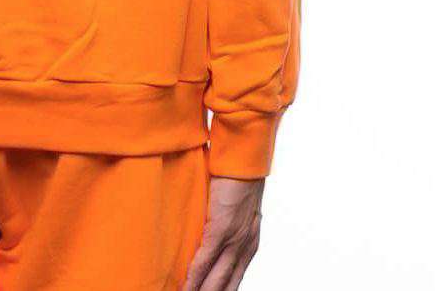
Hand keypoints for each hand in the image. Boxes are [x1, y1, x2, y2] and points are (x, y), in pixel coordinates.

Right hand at [182, 176, 263, 290]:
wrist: (244, 158)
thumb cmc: (237, 176)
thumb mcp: (236, 206)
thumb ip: (225, 222)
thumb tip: (209, 228)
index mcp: (249, 243)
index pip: (234, 279)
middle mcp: (244, 247)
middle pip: (226, 285)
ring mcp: (234, 240)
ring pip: (216, 279)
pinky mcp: (221, 230)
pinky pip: (205, 261)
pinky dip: (194, 277)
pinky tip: (185, 288)